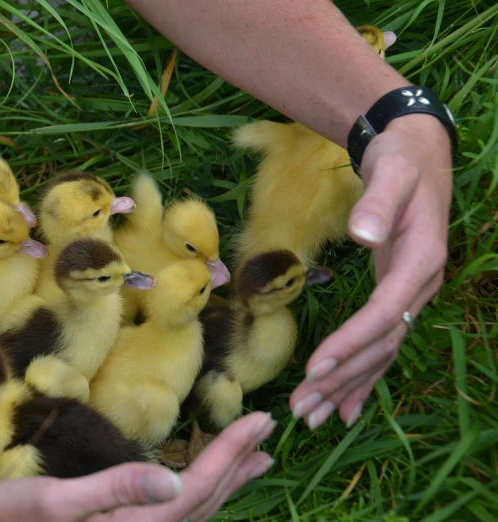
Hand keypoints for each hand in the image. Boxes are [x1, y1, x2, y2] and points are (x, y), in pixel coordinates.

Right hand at [0, 411, 275, 521]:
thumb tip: (173, 483)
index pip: (198, 488)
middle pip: (206, 500)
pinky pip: (176, 513)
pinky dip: (200, 491)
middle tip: (269, 429)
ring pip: (196, 509)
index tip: (260, 421)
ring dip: (226, 479)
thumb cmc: (10, 518)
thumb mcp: (57, 501)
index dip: (232, 453)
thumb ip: (115, 491)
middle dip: (239, 462)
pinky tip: (201, 480)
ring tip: (254, 457)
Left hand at [290, 113, 452, 428]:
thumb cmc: (400, 161)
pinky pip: (383, 343)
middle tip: (303, 408)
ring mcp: (412, 293)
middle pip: (381, 343)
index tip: (315, 368)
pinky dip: (365, 375)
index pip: (385, 312)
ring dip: (348, 385)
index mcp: (421, 259)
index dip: (351, 342)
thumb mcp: (391, 170)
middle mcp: (421, 284)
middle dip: (342, 377)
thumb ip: (379, 200)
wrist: (416, 153)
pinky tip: (346, 405)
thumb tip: (364, 234)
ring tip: (314, 416)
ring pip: (382, 350)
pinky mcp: (398, 295)